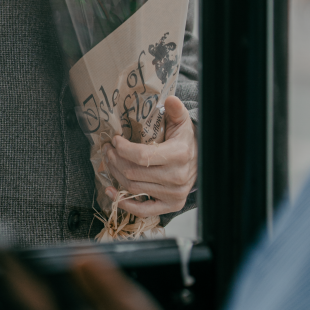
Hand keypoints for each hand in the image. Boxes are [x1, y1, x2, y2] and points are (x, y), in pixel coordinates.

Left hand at [102, 96, 196, 216]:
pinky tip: (111, 192)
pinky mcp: (170, 205)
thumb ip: (176, 110)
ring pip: (133, 188)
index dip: (123, 149)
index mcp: (179, 154)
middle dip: (115, 160)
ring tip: (110, 162)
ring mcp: (173, 194)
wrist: (201, 161)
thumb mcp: (182, 122)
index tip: (115, 140)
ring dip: (116, 175)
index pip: (142, 156)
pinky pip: (142, 210)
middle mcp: (177, 177)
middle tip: (108, 150)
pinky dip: (124, 203)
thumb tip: (170, 99)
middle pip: (133, 172)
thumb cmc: (186, 141)